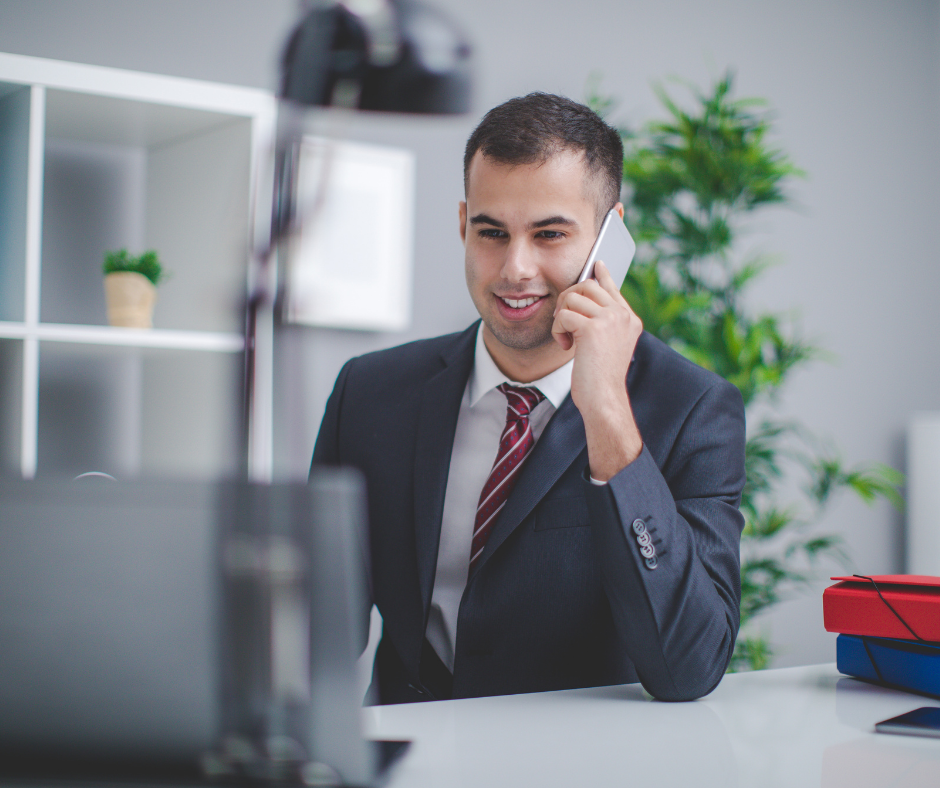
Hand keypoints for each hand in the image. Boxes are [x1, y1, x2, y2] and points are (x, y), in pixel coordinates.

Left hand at [551, 261, 643, 478]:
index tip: (596, 264)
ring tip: (566, 338)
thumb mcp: (606, 345)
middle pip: (587, 285)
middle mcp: (624, 315)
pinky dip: (557, 331)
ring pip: (573, 296)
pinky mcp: (594, 328)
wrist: (604, 399)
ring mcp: (611, 319)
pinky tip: (565, 347)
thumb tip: (589, 298)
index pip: (612, 287)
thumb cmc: (600, 378)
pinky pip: (563, 315)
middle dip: (567, 299)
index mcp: (630, 319)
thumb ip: (602, 321)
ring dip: (560, 317)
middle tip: (563, 323)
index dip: (601, 274)